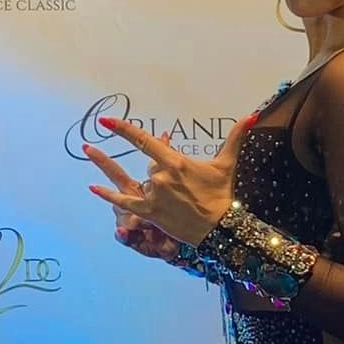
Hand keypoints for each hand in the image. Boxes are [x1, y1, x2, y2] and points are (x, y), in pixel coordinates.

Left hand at [86, 118, 242, 245]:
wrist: (220, 227)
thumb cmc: (221, 194)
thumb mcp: (226, 164)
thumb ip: (235, 137)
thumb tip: (251, 117)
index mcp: (175, 161)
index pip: (144, 141)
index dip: (123, 130)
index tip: (106, 122)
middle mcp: (161, 176)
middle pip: (151, 166)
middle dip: (164, 173)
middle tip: (185, 188)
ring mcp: (154, 195)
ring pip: (146, 184)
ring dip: (158, 189)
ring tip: (178, 201)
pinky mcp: (150, 212)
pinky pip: (124, 202)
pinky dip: (108, 196)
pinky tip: (92, 188)